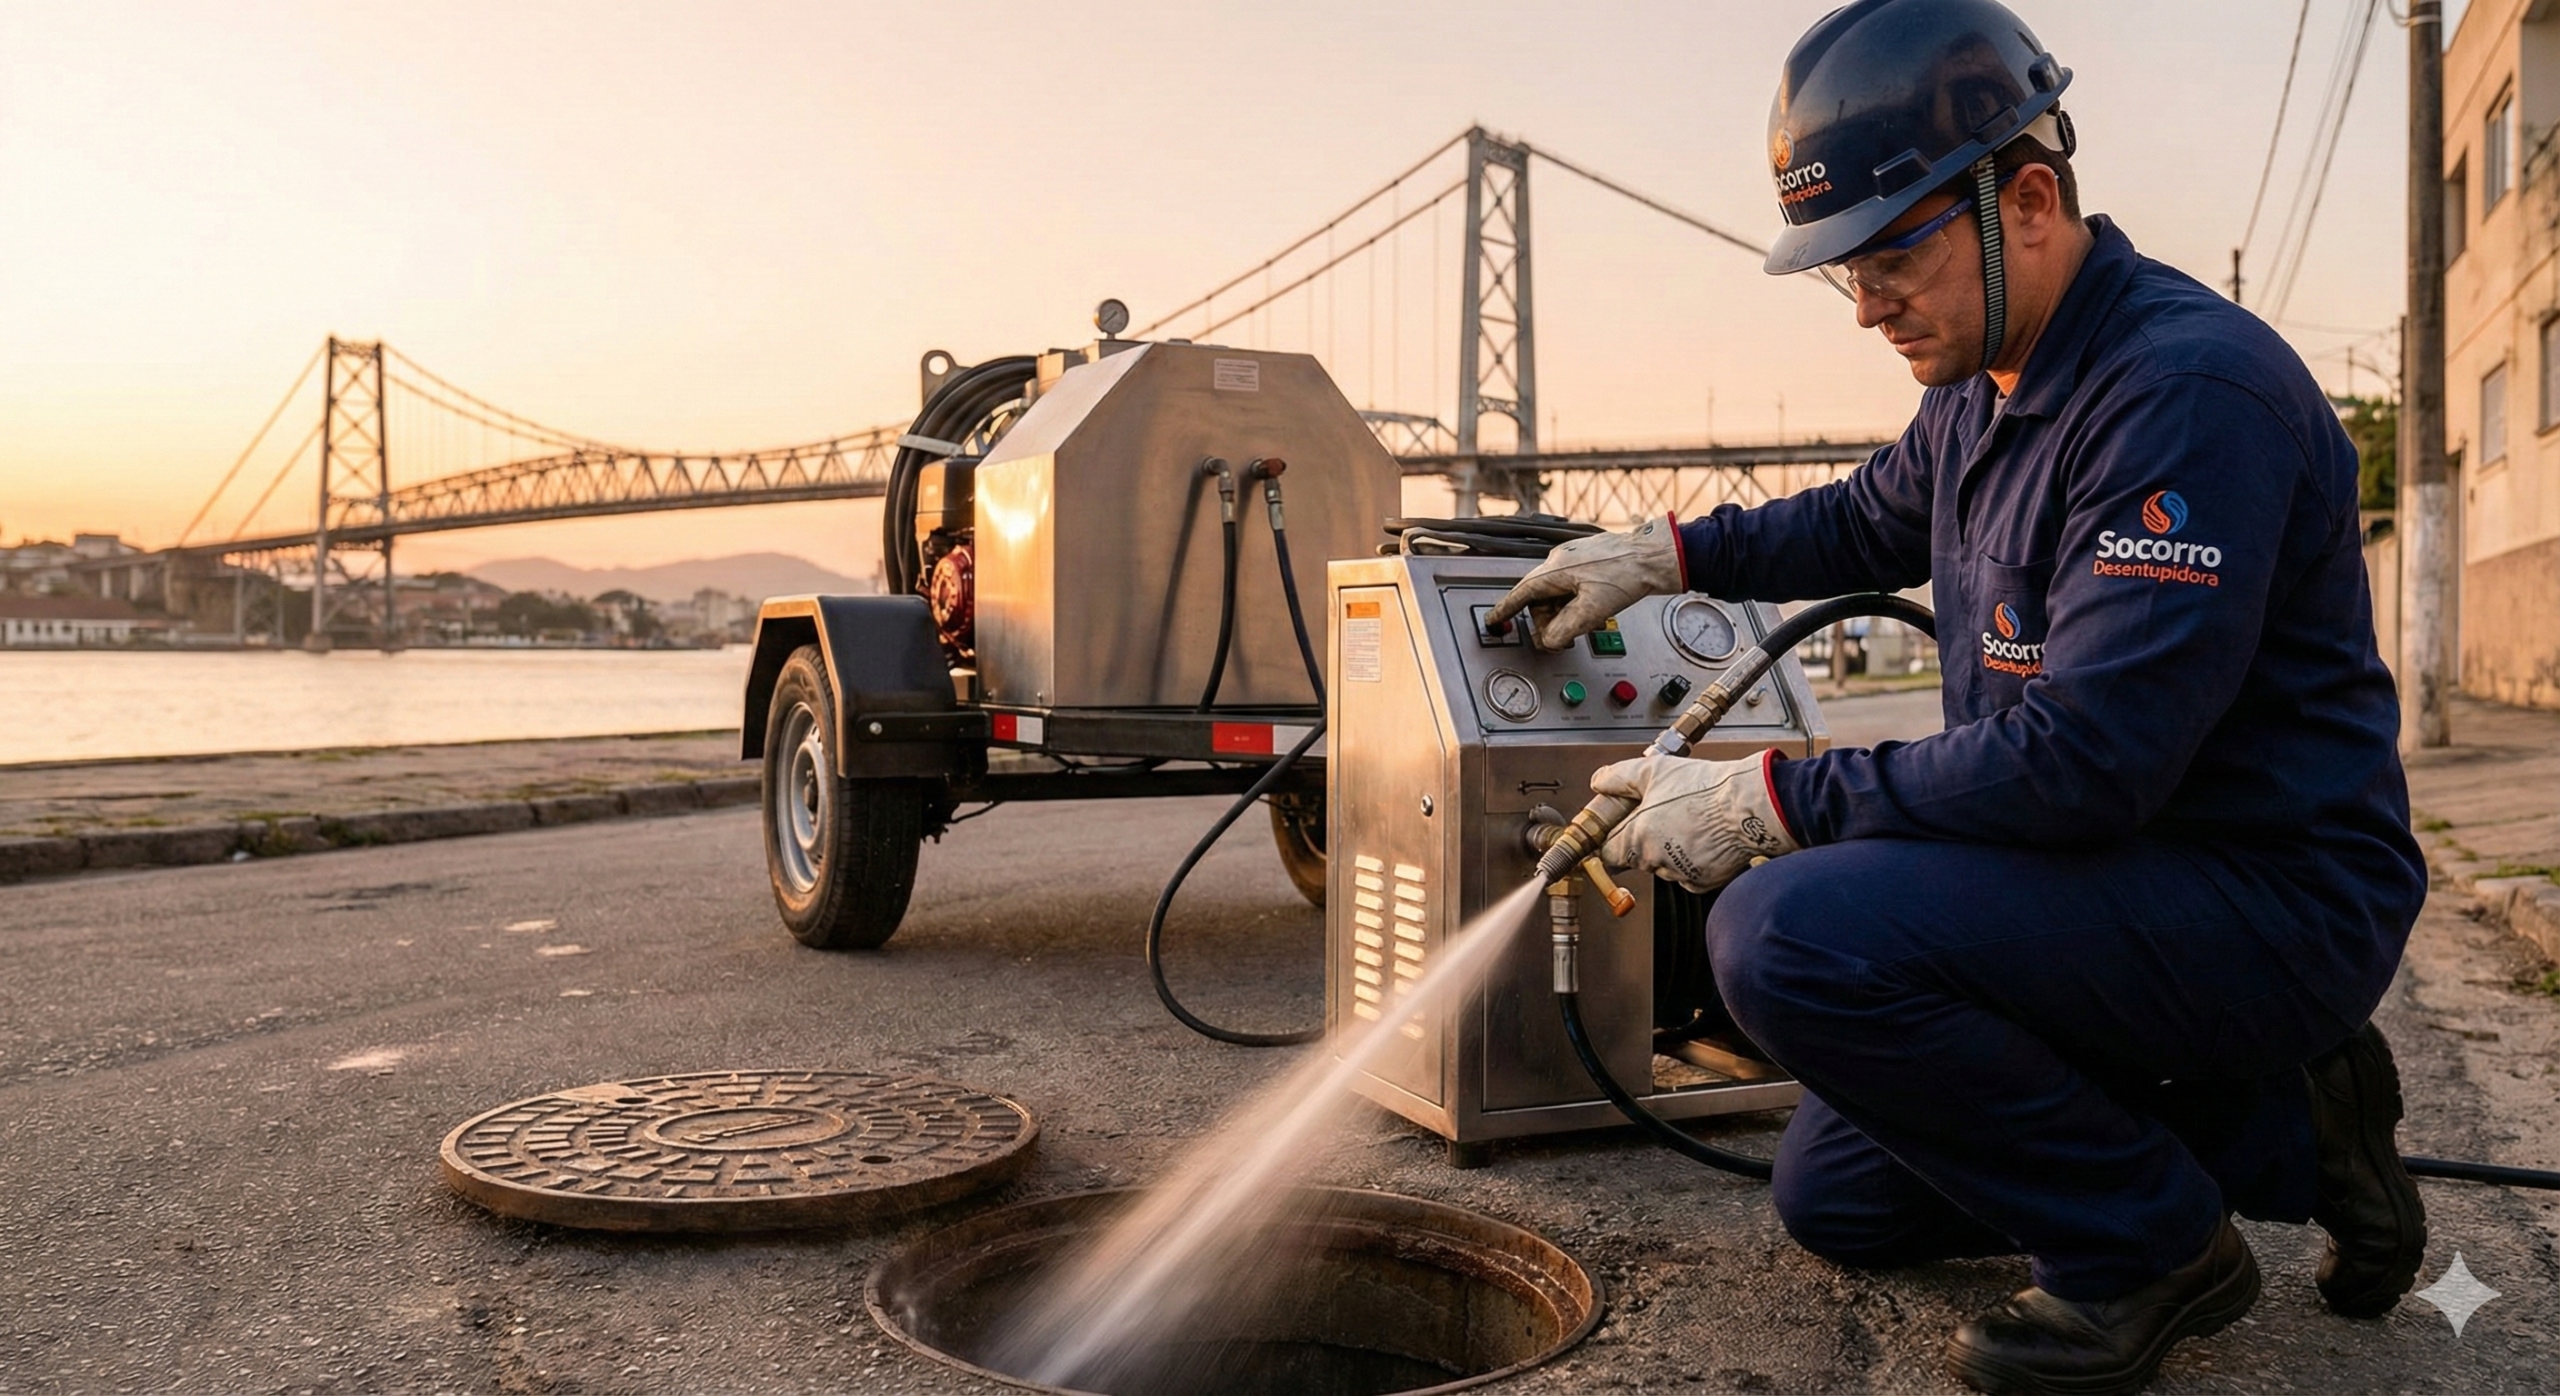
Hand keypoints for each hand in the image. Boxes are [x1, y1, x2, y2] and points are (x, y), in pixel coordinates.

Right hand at [1485, 513, 1684, 648]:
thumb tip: (1548, 640)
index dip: (1505, 609)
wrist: (1656, 557)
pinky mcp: (1590, 561)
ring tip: (1586, 624)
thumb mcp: (1592, 611)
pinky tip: (1594, 611)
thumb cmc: (1628, 575)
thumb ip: (1564, 629)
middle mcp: (1561, 560)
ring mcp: (1575, 558)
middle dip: (1548, 620)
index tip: (1493, 620)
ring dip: (1566, 613)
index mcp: (1555, 569)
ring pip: (1558, 593)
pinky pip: (1572, 586)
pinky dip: (1577, 602)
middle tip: (1561, 639)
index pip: (1521, 593)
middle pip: (1541, 598)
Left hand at [1592, 750, 1799, 892]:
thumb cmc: (1705, 788)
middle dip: (1645, 840)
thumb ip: (1619, 778)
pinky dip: (1692, 860)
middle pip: (1637, 858)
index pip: (1608, 854)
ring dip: (1669, 849)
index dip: (1613, 839)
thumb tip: (1599, 782)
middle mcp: (1656, 862)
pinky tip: (1704, 837)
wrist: (1749, 806)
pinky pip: (1688, 874)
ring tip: (1689, 822)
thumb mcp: (1654, 770)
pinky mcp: (1703, 883)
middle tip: (1663, 815)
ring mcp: (1680, 875)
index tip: (1621, 828)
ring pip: (1664, 865)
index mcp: (1638, 839)